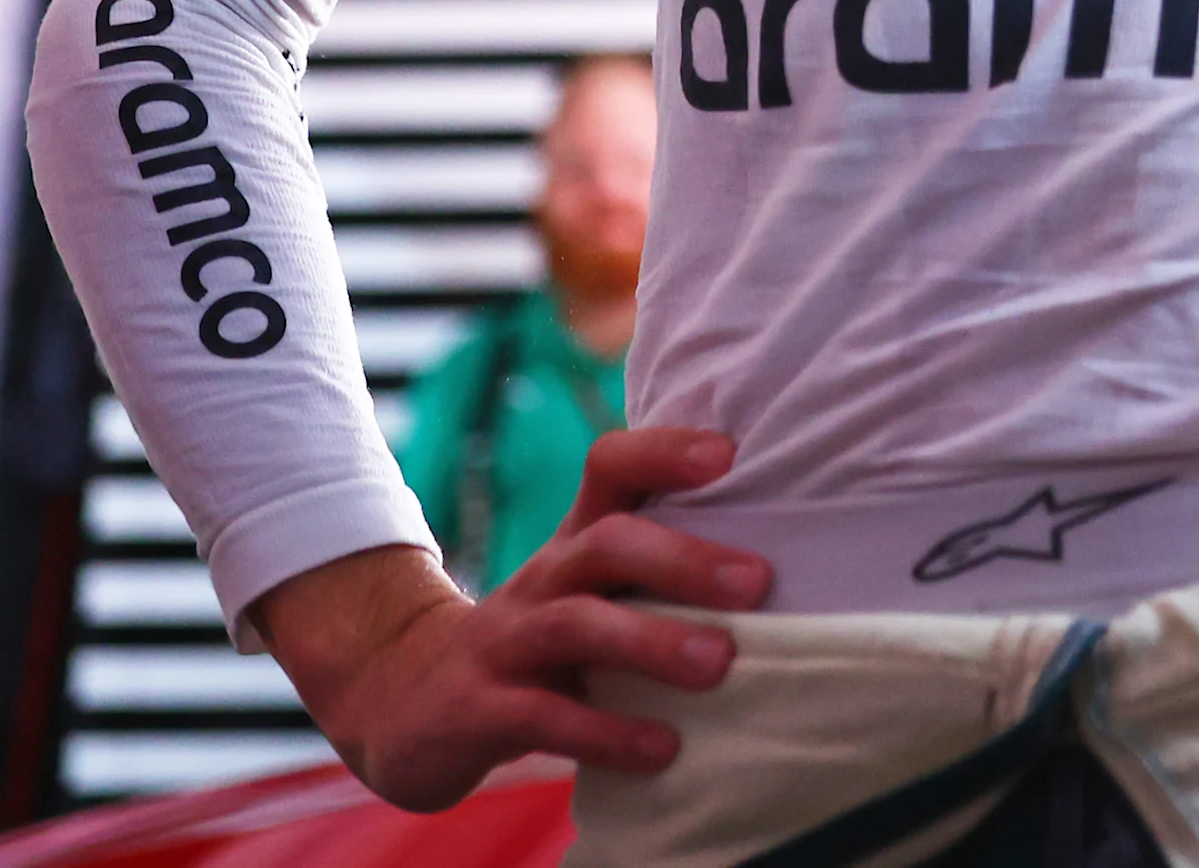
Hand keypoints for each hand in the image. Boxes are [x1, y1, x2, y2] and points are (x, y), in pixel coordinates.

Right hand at [250, 426, 771, 810]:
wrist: (405, 702)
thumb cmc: (540, 641)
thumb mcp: (592, 593)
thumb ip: (665, 570)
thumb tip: (793, 560)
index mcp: (576, 543)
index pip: (612, 467)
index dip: (664, 450)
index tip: (728, 454)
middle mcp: (544, 579)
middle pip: (607, 542)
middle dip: (683, 558)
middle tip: (757, 581)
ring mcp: (506, 642)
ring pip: (576, 624)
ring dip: (651, 642)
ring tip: (720, 663)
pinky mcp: (480, 711)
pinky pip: (544, 718)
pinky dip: (606, 733)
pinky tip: (661, 748)